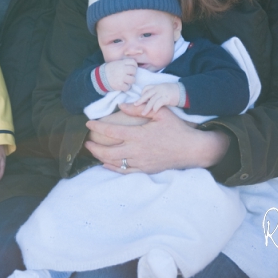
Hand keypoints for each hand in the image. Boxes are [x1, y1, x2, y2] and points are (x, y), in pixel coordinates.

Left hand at [84, 103, 229, 173]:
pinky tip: (106, 164)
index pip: (112, 132)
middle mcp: (137, 151)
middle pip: (108, 152)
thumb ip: (139, 109)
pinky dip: (113, 168)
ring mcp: (141, 163)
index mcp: (139, 135)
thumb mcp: (160, 114)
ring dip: (101, 157)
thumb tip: (122, 105)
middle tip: (86, 142)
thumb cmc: (177, 129)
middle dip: (94, 147)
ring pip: (114, 163)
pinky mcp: (146, 170)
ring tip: (93, 151)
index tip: (88, 124)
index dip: (98, 128)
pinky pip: (125, 172)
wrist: (192, 150)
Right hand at [104, 59, 136, 90]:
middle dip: (132, 73)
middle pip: (134, 71)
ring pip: (133, 80)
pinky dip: (126, 87)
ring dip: (130, 81)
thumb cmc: (109, 70)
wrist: (100, 78)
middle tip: (128, 75)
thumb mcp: (116, 63)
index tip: (132, 68)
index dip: (134, 65)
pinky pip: (128, 87)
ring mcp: (121, 78)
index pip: (133, 62)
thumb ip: (124, 63)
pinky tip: (122, 85)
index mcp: (121, 63)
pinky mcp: (120, 85)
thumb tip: (133, 66)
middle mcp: (122, 69)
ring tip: (126, 81)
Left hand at [134, 83, 180, 114]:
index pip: (146, 88)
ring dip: (147, 107)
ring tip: (143, 113)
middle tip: (135, 105)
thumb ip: (157, 93)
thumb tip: (150, 99)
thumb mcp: (164, 89)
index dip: (142, 94)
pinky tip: (154, 111)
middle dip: (140, 100)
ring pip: (152, 100)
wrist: (184, 91)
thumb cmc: (174, 92)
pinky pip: (159, 103)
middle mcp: (158, 88)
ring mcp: (162, 93)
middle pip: (146, 94)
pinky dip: (155, 107)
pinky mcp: (167, 98)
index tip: (140, 100)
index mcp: (157, 86)